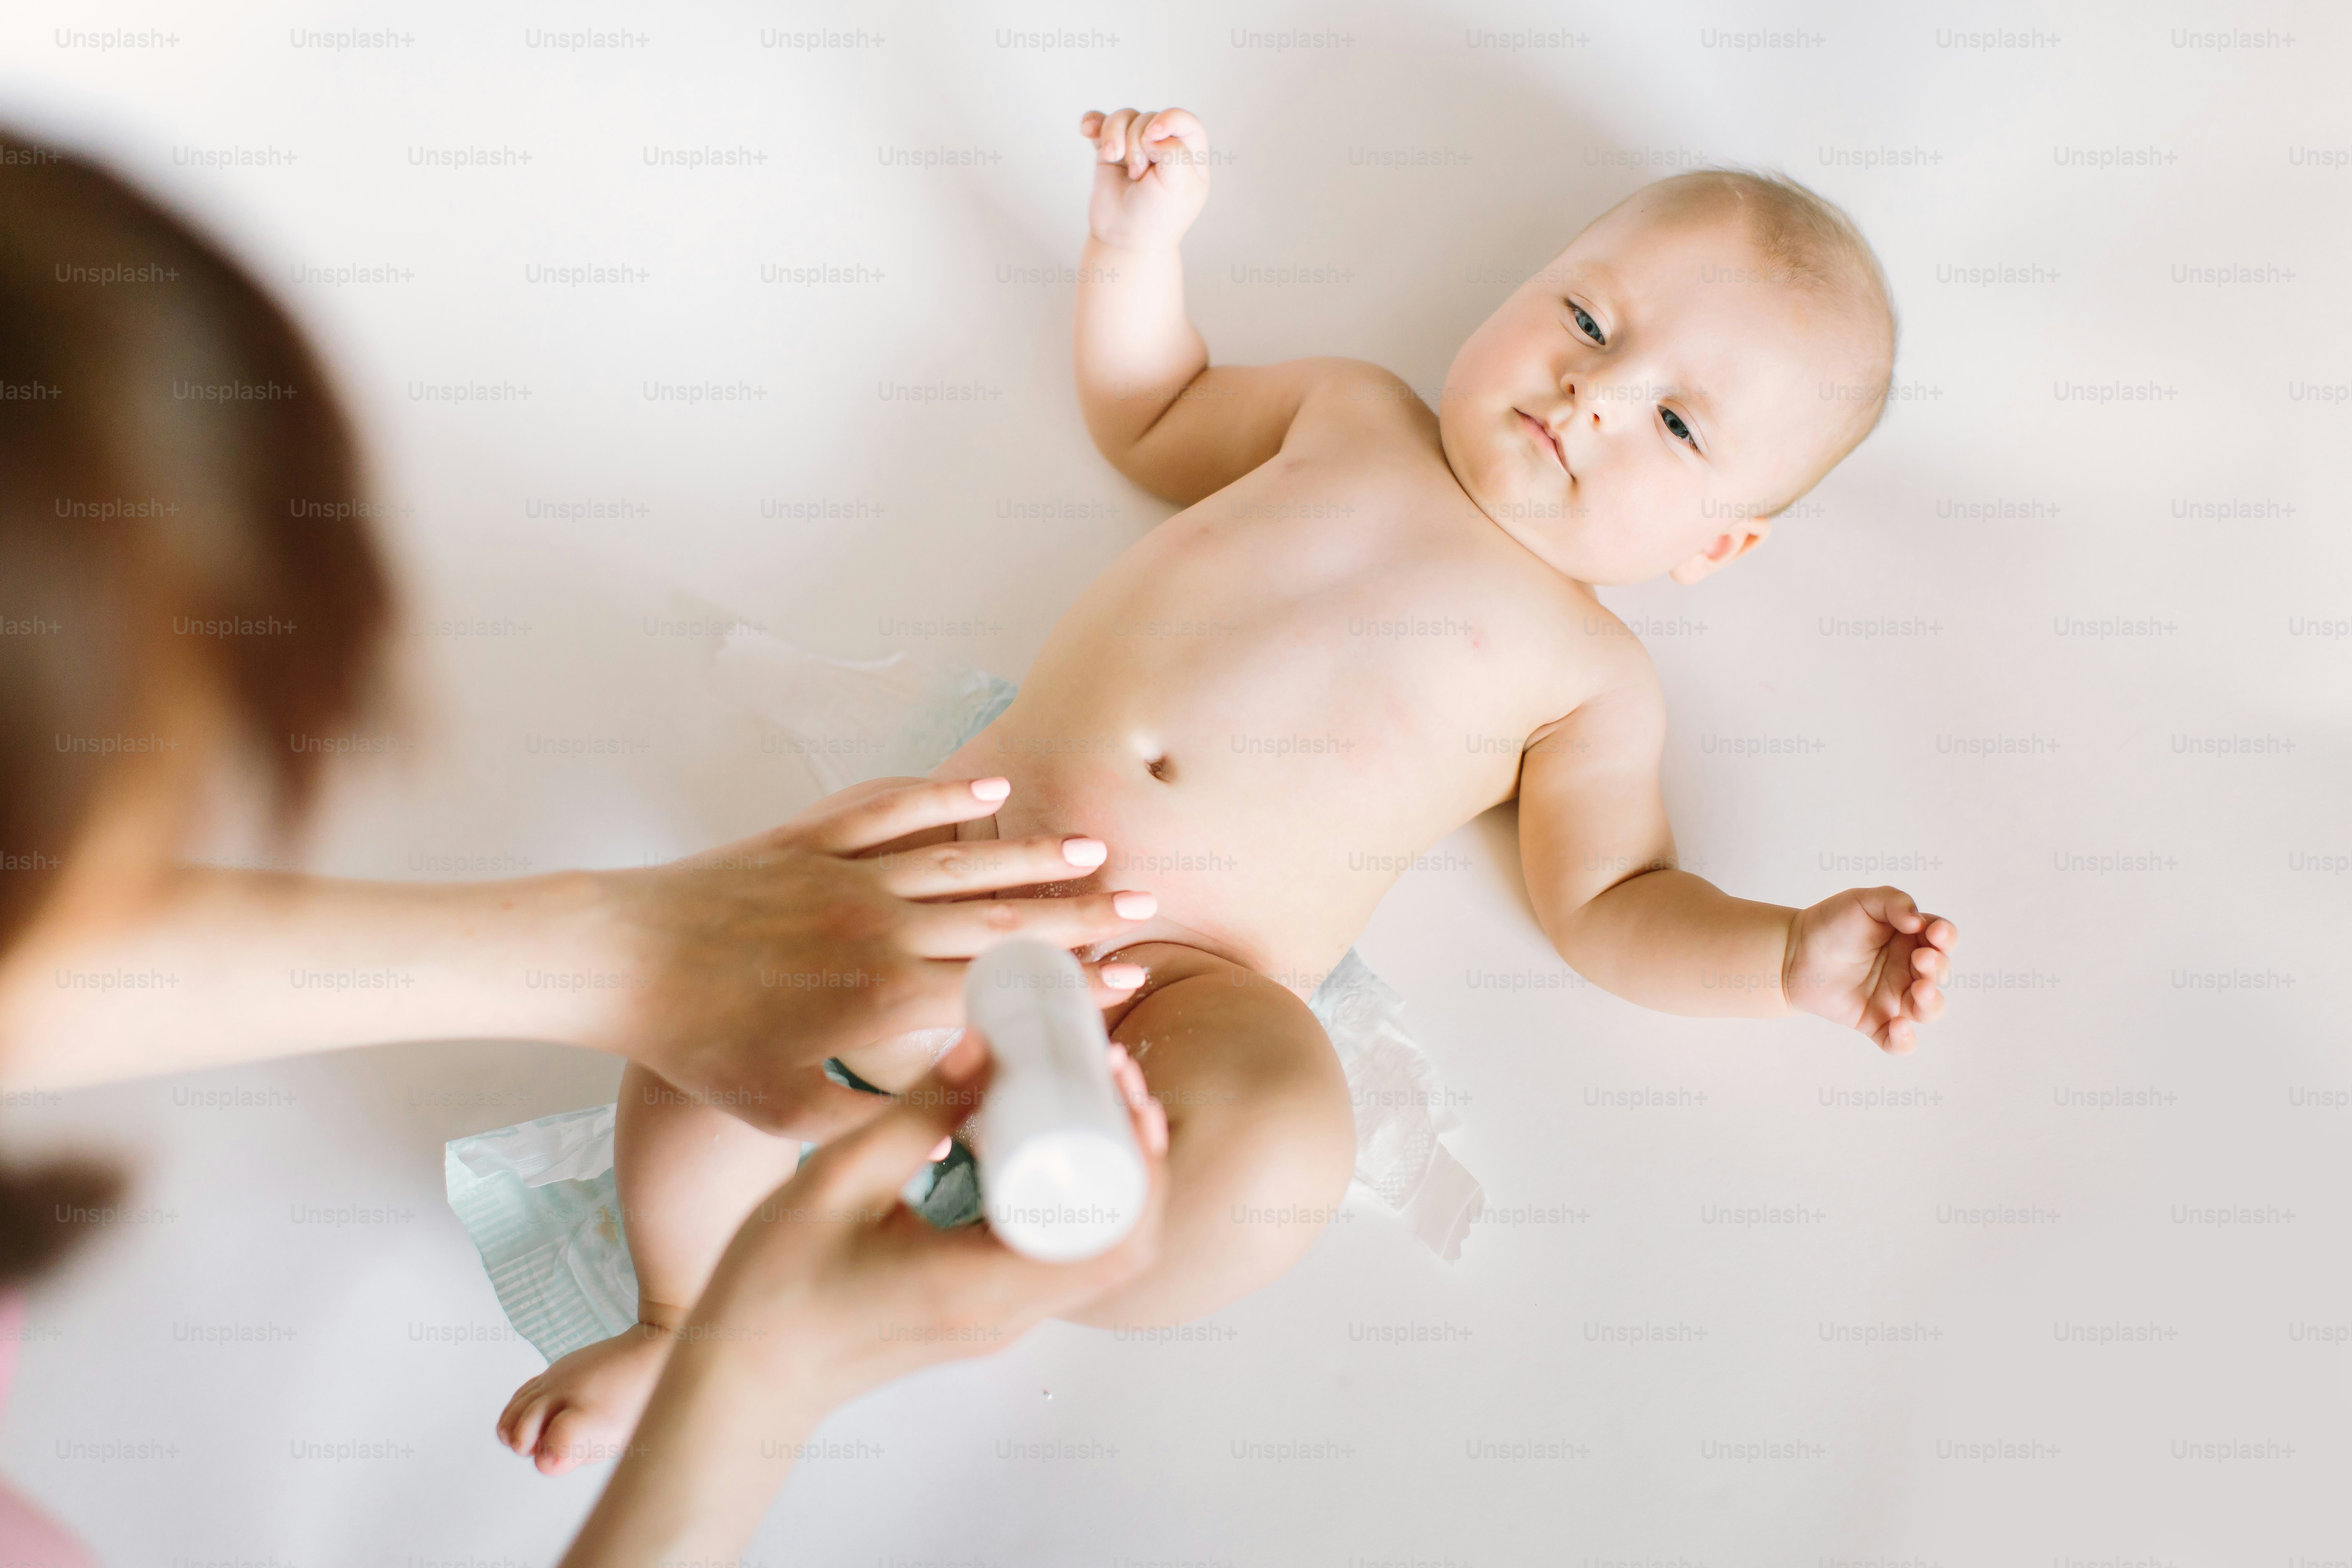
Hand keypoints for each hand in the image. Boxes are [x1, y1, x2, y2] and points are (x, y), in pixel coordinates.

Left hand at [590, 778, 1157, 1138]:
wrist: (618, 962)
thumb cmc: (701, 1051)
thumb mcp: (791, 1115)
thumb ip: (881, 1118)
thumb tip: (966, 1120)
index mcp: (883, 998)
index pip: (1004, 989)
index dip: (1073, 983)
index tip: (1130, 976)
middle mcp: (880, 925)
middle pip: (1003, 916)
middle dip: (1082, 911)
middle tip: (1146, 903)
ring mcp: (846, 874)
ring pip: (961, 858)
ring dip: (1033, 852)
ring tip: (1094, 846)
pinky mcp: (809, 838)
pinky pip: (892, 810)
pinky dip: (944, 798)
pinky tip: (991, 794)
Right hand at [692, 1031, 1167, 1415]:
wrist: (743, 1379)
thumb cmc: (775, 1285)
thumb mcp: (840, 1178)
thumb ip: (916, 1112)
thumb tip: (987, 1041)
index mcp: (983, 1288)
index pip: (1118, 1238)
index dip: (1145, 1158)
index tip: (1125, 1085)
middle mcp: (1007, 1315)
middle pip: (1125, 1243)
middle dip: (1139, 1152)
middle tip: (1114, 1072)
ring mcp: (998, 1322)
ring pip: (1096, 1251)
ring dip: (1112, 1172)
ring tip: (1090, 1090)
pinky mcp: (982, 1314)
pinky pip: (1057, 1255)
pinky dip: (1076, 1197)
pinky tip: (1048, 1137)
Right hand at [1080, 107, 1210, 250]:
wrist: (1124, 239)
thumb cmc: (1156, 217)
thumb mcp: (1179, 186)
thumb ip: (1174, 150)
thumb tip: (1150, 132)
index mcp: (1190, 154)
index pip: (1184, 120)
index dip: (1168, 119)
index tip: (1152, 136)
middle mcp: (1164, 146)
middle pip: (1148, 119)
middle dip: (1137, 143)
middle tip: (1137, 175)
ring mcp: (1136, 146)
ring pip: (1123, 117)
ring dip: (1114, 135)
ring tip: (1113, 158)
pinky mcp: (1111, 150)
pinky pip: (1100, 123)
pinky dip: (1092, 123)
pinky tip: (1086, 131)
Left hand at [1782, 886, 1955, 1054]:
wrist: (1794, 952)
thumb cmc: (1832, 923)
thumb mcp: (1862, 901)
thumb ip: (1893, 901)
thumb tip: (1918, 921)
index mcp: (1913, 938)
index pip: (1942, 938)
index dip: (1946, 937)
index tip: (1936, 933)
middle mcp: (1910, 970)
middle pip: (1939, 974)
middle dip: (1936, 967)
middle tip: (1921, 958)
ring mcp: (1895, 998)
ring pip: (1928, 1010)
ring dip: (1931, 1003)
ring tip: (1920, 990)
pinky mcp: (1875, 1022)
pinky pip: (1897, 1042)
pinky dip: (1904, 1041)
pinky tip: (1898, 1027)